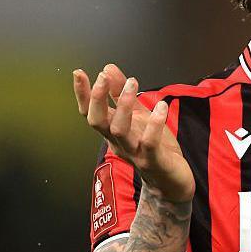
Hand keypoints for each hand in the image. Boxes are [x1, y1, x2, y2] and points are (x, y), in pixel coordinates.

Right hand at [73, 64, 194, 201]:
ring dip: (124, 106)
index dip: (82, 94)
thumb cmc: (155, 149)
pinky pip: (149, 143)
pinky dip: (154, 124)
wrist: (171, 182)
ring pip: (119, 130)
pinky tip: (162, 107)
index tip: (79, 73)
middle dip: (97, 98)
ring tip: (133, 83)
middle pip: (97, 122)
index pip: (90, 113)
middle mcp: (119, 142)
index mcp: (113, 131)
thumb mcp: (139, 116)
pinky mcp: (153, 161)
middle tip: (102, 76)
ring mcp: (134, 152)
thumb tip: (108, 69)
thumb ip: (123, 95)